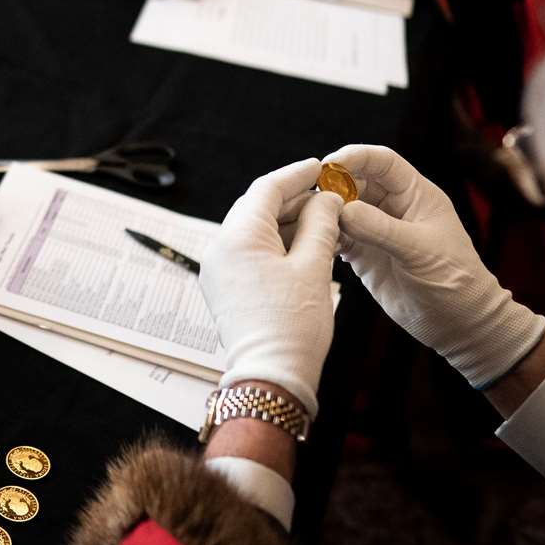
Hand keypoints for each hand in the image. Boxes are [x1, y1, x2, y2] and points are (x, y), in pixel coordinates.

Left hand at [200, 158, 342, 416]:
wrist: (271, 377)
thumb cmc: (293, 326)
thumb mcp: (314, 267)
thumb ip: (321, 224)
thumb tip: (326, 200)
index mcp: (238, 237)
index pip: (267, 189)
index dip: (296, 175)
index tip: (319, 167)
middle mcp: (219, 248)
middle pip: (256, 208)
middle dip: (292, 199)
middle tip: (326, 195)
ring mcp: (218, 269)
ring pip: (252, 230)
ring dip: (284, 222)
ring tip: (320, 220)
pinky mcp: (223, 287)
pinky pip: (247, 252)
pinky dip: (274, 244)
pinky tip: (302, 246)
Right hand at [323, 144, 544, 387]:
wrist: (458, 323)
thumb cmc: (454, 281)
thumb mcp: (420, 250)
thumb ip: (381, 228)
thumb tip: (343, 209)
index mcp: (416, 195)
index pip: (383, 162)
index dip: (356, 157)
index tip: (328, 164)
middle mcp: (394, 208)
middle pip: (356, 181)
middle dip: (334, 185)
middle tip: (313, 197)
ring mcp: (377, 231)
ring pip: (343, 208)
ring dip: (326, 211)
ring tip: (309, 220)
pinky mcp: (364, 254)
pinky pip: (338, 236)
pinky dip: (325, 235)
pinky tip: (315, 241)